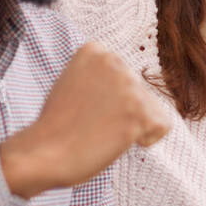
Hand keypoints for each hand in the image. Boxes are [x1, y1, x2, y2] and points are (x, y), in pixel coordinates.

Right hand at [0, 43, 170, 198]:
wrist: (43, 154)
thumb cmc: (57, 126)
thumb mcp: (75, 84)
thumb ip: (102, 77)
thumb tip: (133, 83)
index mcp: (96, 51)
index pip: (127, 78)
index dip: (111, 100)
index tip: (85, 107)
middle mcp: (114, 62)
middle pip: (142, 94)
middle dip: (124, 113)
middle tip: (91, 122)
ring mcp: (128, 87)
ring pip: (152, 111)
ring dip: (133, 127)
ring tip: (102, 131)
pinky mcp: (139, 112)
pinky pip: (162, 127)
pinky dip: (145, 140)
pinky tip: (116, 140)